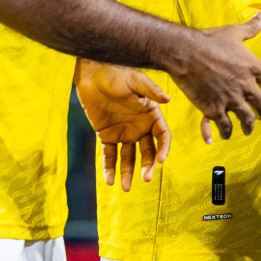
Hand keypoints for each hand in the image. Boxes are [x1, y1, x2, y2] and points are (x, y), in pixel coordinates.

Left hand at [75, 59, 172, 190]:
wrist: (93, 73)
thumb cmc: (117, 73)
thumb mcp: (136, 80)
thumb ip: (150, 91)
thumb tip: (167, 99)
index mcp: (151, 114)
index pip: (163, 136)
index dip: (164, 148)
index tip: (160, 160)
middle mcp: (140, 126)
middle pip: (148, 151)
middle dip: (148, 165)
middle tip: (146, 178)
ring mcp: (123, 132)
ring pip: (128, 157)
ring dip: (128, 172)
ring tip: (125, 187)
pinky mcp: (106, 135)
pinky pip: (109, 155)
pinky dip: (109, 168)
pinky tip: (109, 180)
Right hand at [162, 12, 260, 142]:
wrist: (185, 53)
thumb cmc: (210, 40)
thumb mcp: (234, 32)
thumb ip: (251, 27)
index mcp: (253, 68)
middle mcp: (245, 86)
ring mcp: (231, 99)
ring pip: (247, 119)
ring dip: (248, 126)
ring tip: (247, 130)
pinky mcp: (214, 109)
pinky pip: (225, 126)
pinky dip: (226, 132)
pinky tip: (225, 135)